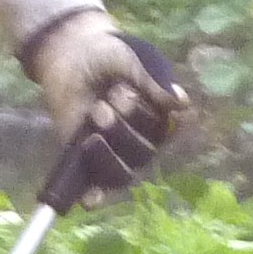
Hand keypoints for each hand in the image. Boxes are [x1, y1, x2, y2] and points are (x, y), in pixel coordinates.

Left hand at [23, 9, 186, 207]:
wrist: (71, 53)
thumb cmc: (109, 54)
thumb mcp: (133, 58)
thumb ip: (153, 78)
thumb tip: (181, 103)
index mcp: (160, 117)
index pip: (166, 133)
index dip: (146, 118)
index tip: (129, 91)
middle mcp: (142, 139)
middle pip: (142, 153)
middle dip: (123, 126)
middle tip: (105, 100)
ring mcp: (115, 151)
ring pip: (122, 172)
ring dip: (107, 152)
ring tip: (94, 118)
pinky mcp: (88, 158)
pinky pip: (97, 185)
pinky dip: (95, 195)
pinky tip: (89, 199)